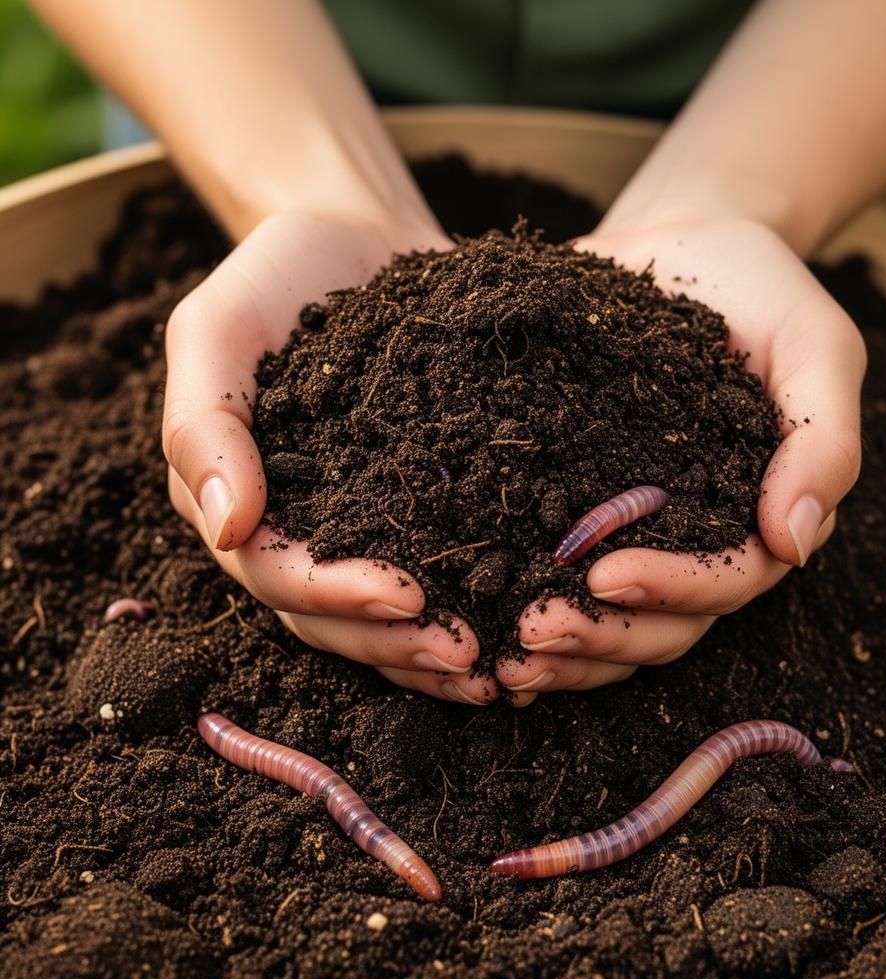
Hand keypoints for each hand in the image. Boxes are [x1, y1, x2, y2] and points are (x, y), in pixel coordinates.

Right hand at [163, 210, 497, 704]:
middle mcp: (294, 526)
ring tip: (495, 667)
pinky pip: (433, 571)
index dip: (334, 596)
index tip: (407, 596)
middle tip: (467, 657)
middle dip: (394, 642)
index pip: (273, 572)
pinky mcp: (414, 507)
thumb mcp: (216, 329)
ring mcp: (355, 523)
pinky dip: (467, 606)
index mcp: (239, 500)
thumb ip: (204, 424)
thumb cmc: (277, 277)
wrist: (353, 236)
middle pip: (329, 616)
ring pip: (380, 615)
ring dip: (431, 648)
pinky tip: (515, 625)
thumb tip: (226, 525)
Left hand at [497, 217, 863, 696]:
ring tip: (501, 652)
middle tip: (532, 633)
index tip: (605, 577)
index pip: (728, 580)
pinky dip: (522, 605)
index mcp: (758, 512)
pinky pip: (557, 574)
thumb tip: (795, 542)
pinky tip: (476, 618)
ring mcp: (635, 527)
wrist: (683, 240)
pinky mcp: (577, 502)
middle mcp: (698, 535)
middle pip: (664, 622)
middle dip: (603, 635)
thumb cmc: (758, 289)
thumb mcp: (814, 345)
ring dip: (561, 647)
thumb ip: (824, 438)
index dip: (673, 589)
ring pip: (611, 620)